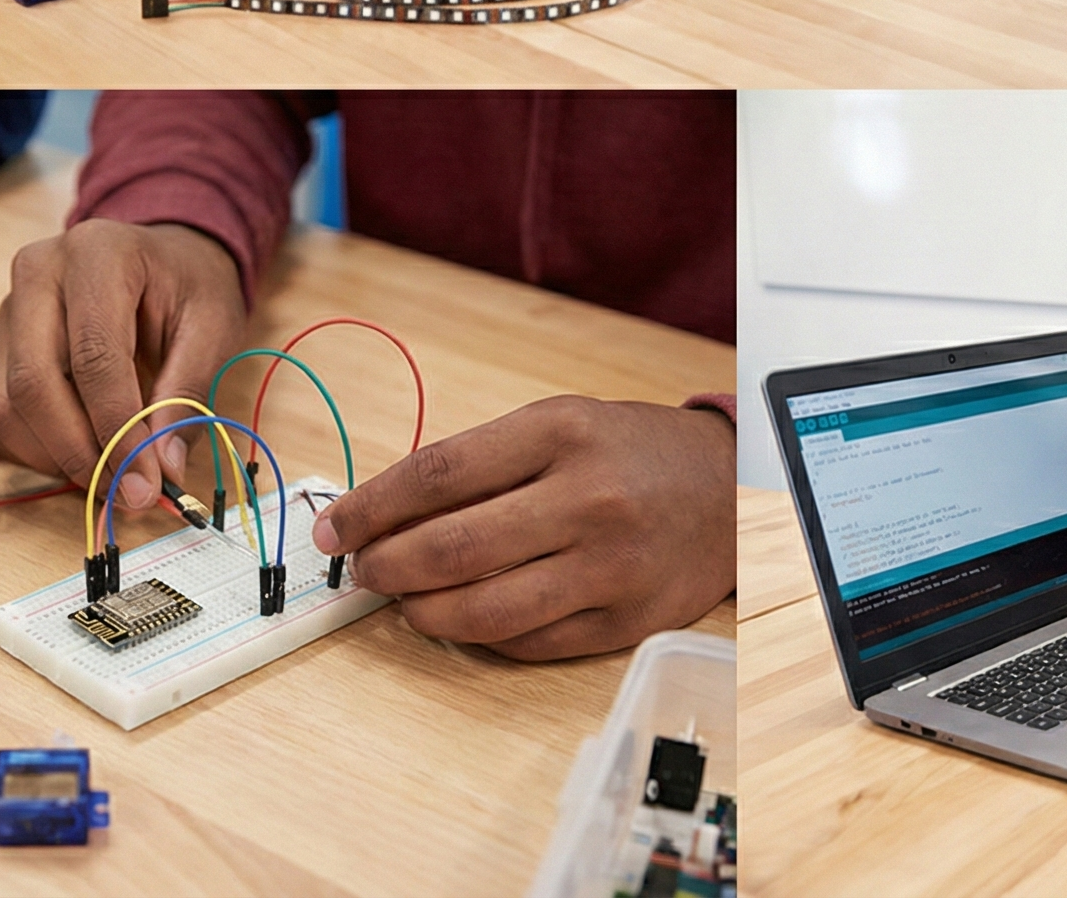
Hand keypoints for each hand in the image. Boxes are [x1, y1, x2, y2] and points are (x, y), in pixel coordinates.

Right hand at [0, 220, 247, 512]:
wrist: (162, 259)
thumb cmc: (189, 287)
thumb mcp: (213, 328)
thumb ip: (187, 395)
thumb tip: (161, 469)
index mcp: (98, 254)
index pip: (93, 356)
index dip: (115, 428)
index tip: (144, 481)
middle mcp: (38, 274)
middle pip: (35, 383)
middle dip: (80, 451)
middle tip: (125, 491)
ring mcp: (9, 308)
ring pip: (7, 406)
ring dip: (56, 457)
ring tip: (112, 475)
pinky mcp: (0, 344)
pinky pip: (1, 414)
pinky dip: (39, 450)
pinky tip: (86, 453)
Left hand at [312, 396, 735, 659]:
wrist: (732, 488)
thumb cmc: (631, 450)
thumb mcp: (561, 422)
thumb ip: (481, 460)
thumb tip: (386, 509)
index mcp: (561, 433)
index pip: (437, 474)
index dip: (370, 505)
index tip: (334, 526)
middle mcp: (586, 498)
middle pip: (450, 548)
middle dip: (384, 565)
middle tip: (362, 568)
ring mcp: (608, 566)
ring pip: (482, 611)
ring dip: (421, 612)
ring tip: (404, 600)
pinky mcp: (624, 622)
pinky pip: (526, 644)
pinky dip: (479, 636)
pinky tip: (463, 618)